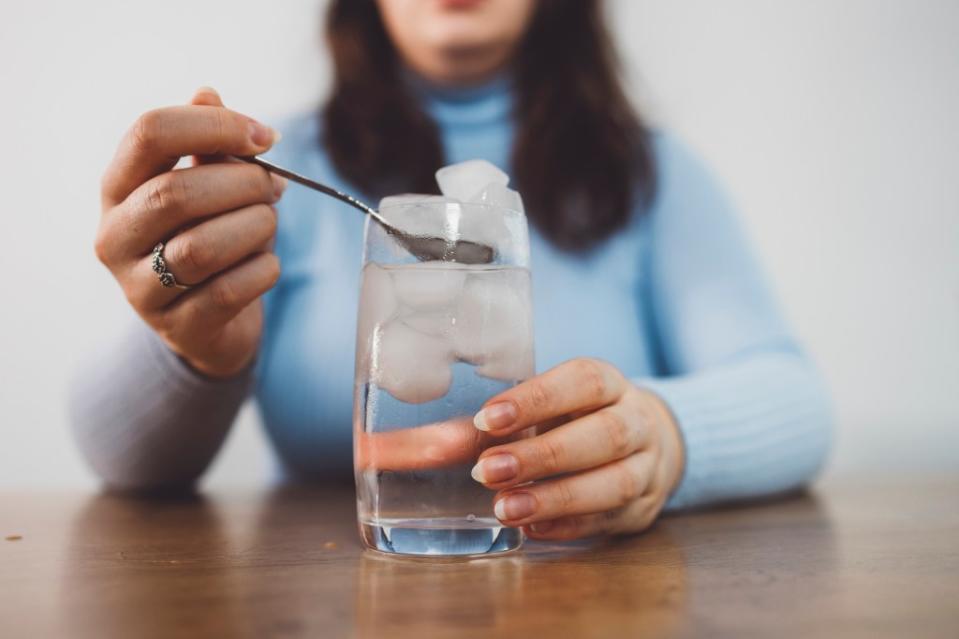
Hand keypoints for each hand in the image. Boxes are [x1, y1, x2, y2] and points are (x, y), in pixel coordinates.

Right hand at [96, 87, 285, 377]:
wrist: (208, 324)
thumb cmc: (209, 238)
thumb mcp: (207, 187)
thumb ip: (207, 144)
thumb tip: (208, 93)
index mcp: (118, 187)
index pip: (149, 132)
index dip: (214, 125)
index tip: (264, 137)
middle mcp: (115, 236)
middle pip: (176, 193)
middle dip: (243, 185)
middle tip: (273, 188)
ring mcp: (140, 288)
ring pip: (201, 247)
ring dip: (254, 228)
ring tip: (267, 224)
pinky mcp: (178, 327)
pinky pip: (228, 291)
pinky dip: (262, 270)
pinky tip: (267, 264)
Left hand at [469, 358, 684, 539]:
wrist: (646, 445)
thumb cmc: (573, 420)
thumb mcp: (541, 409)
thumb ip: (479, 426)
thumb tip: (396, 449)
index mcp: (608, 384)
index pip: (582, 382)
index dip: (537, 399)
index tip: (487, 419)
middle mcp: (637, 421)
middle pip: (604, 435)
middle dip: (543, 455)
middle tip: (486, 471)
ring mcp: (647, 468)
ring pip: (615, 482)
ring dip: (556, 497)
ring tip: (506, 509)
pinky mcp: (642, 510)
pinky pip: (610, 520)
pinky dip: (569, 526)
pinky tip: (532, 528)